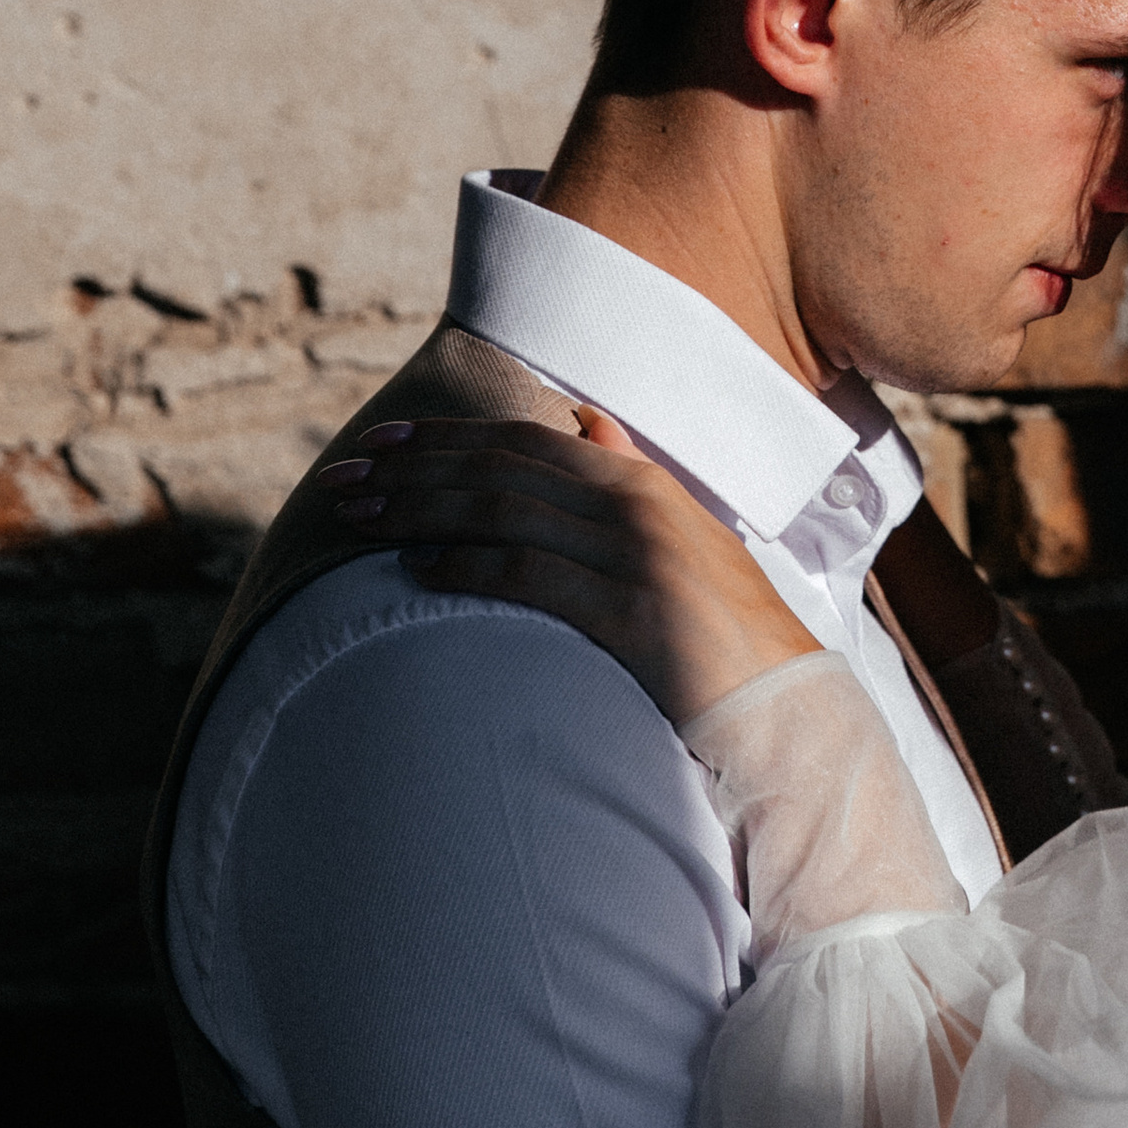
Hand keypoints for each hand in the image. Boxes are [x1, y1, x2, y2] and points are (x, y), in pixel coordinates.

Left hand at [321, 408, 820, 724]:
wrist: (784, 706)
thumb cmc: (723, 630)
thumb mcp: (683, 535)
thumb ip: (631, 474)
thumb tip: (587, 422)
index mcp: (641, 481)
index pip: (524, 439)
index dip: (447, 436)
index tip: (382, 440)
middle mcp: (636, 505)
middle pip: (501, 468)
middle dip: (414, 467)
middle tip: (343, 474)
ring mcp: (636, 555)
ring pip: (503, 512)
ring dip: (420, 509)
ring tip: (359, 516)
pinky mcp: (632, 613)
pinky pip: (531, 576)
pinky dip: (468, 566)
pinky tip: (418, 571)